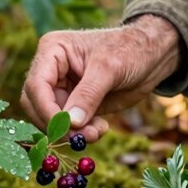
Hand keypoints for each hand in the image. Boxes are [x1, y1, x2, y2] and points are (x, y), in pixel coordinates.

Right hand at [21, 15, 182, 141]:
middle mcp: (51, 70)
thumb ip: (88, 95)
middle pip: (36, 105)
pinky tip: (101, 128)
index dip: (46, 110)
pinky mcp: (74, 104)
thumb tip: (70, 123)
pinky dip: (81, 132)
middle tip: (82, 137)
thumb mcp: (109, 69)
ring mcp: (62, 88)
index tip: (65, 129)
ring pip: (51, 119)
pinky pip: (67, 125)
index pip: (36, 85)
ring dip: (71, 132)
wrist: (151, 56)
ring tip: (97, 132)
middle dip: (58, 125)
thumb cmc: (130, 50)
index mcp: (52, 51)